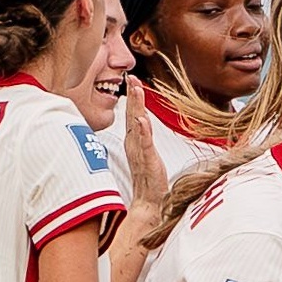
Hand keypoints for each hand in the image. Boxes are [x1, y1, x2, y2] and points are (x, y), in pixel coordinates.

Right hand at [122, 75, 165, 217]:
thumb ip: (143, 140)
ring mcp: (140, 152)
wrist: (148, 203)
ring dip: (136, 107)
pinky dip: (143, 132)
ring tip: (136, 90)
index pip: (132, 116)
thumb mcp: (146, 156)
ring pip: (137, 125)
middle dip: (133, 96)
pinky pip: (144, 144)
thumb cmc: (149, 181)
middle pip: (132, 116)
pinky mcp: (147, 162)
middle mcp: (134, 145)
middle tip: (132, 78)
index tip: (133, 80)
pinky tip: (142, 120)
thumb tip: (143, 125)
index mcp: (134, 142)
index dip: (133, 98)